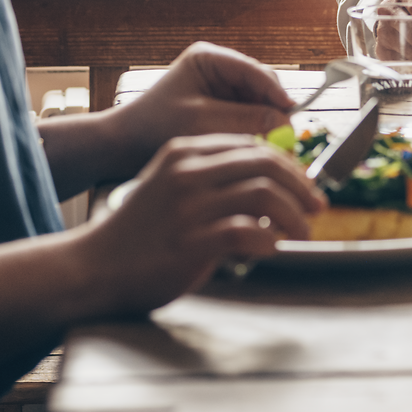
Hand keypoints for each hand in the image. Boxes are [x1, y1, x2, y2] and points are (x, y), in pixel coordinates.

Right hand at [75, 134, 323, 312]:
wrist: (94, 266)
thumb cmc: (138, 233)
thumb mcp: (170, 188)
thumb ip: (211, 180)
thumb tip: (265, 189)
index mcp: (184, 151)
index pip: (252, 145)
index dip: (288, 165)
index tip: (305, 185)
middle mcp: (188, 171)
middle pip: (265, 163)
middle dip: (301, 185)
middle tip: (317, 206)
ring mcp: (189, 205)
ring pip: (263, 193)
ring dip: (292, 214)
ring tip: (301, 232)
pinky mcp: (191, 241)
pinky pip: (247, 231)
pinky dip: (268, 240)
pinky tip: (271, 248)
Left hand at [105, 42, 294, 175]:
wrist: (122, 147)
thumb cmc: (152, 127)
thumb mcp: (200, 122)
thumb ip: (244, 120)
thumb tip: (284, 122)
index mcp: (210, 59)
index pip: (255, 71)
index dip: (277, 93)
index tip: (292, 116)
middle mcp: (219, 70)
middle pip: (263, 88)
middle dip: (274, 112)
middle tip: (286, 140)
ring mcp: (221, 90)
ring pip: (259, 106)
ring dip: (266, 125)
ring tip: (272, 149)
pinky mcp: (220, 110)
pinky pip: (248, 119)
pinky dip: (254, 134)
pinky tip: (256, 151)